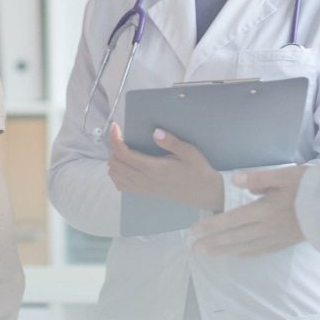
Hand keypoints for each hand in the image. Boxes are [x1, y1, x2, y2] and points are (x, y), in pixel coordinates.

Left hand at [108, 123, 223, 210]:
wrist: (204, 193)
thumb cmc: (198, 171)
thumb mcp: (189, 152)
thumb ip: (171, 142)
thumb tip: (155, 132)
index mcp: (153, 168)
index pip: (124, 153)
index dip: (115, 138)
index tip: (116, 126)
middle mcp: (144, 179)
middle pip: (115, 164)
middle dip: (114, 147)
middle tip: (123, 136)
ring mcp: (143, 188)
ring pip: (115, 175)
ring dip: (115, 160)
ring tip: (124, 149)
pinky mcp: (145, 193)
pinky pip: (121, 185)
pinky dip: (117, 174)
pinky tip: (125, 166)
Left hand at [191, 165, 307, 256]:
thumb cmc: (312, 187)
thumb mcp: (285, 175)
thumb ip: (259, 178)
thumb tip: (234, 181)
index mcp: (264, 209)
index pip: (232, 219)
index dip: (212, 225)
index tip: (193, 230)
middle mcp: (268, 227)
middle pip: (235, 237)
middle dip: (213, 242)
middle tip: (194, 248)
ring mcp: (278, 237)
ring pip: (246, 246)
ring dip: (225, 250)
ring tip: (209, 254)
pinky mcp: (287, 241)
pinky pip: (263, 250)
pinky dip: (248, 253)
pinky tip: (239, 255)